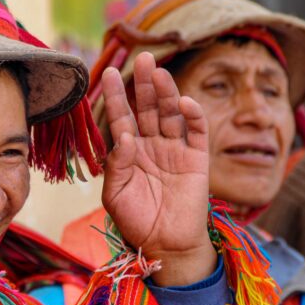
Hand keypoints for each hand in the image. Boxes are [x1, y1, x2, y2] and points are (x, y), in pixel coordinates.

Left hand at [101, 52, 215, 286]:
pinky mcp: (197, 159)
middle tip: (143, 59)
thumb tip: (125, 137)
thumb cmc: (136, 221)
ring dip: (166, 93)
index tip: (107, 73)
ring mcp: (175, 150)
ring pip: (171, 114)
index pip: (121, 117)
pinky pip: (196, 133)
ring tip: (159, 73)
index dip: (115, 96)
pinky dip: (192, 116)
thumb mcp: (116, 195)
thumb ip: (117, 165)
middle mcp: (152, 145)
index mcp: (130, 151)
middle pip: (147, 108)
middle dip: (144, 84)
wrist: (166, 246)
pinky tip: (184, 102)